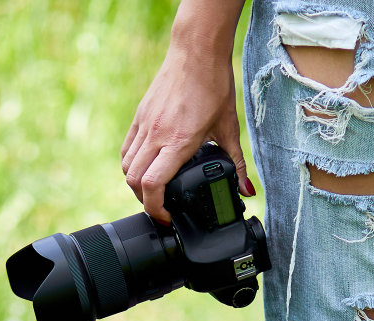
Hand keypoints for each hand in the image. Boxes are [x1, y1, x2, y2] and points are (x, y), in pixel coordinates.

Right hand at [121, 41, 254, 224]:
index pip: (152, 185)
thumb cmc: (213, 85)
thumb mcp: (229, 128)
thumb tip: (247, 190)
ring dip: (136, 184)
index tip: (168, 217)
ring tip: (154, 190)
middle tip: (162, 208)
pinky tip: (147, 167)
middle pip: (134, 181)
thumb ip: (236, 164)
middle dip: (145, 201)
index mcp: (178, 141)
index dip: (156, 208)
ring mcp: (144, 125)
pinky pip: (126, 149)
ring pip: (126, 166)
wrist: (196, 51)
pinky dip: (132, 165)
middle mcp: (156, 135)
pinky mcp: (139, 116)